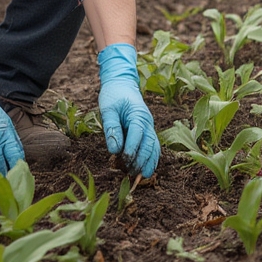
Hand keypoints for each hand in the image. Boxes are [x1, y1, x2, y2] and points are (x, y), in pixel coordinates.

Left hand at [97, 43, 158, 177]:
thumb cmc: (113, 95)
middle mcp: (147, 121)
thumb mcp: (108, 109)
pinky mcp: (147, 132)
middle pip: (149, 143)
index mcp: (138, 114)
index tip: (124, 161)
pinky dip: (151, 159)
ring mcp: (149, 127)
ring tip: (141, 177)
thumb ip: (112, 128)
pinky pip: (152, 147)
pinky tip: (146, 171)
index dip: (132, 148)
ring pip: (154, 147)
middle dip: (141, 159)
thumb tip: (114, 150)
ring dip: (148, 162)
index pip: (137, 134)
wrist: (121, 84)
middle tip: (131, 174)